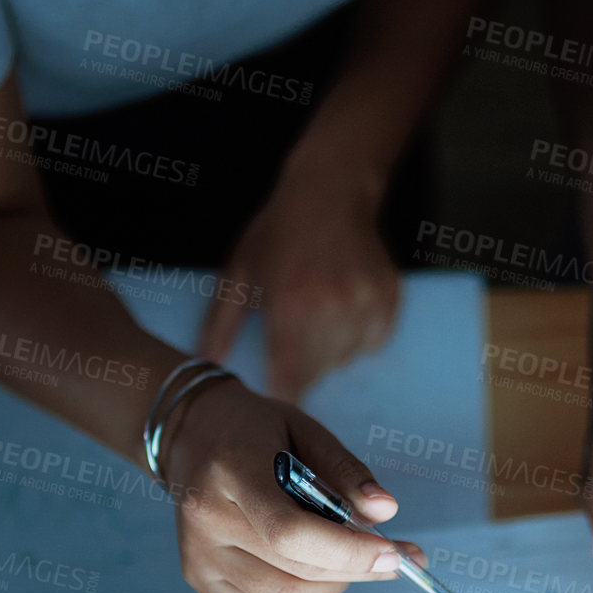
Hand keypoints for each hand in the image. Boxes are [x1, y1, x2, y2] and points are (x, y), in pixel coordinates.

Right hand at [161, 377, 422, 592]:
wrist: (195, 437)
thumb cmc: (258, 433)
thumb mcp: (306, 432)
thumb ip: (346, 472)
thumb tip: (386, 513)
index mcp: (231, 470)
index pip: (290, 531)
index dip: (348, 551)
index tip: (395, 556)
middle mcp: (205, 519)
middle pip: (295, 570)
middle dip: (357, 569)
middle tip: (395, 559)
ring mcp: (196, 555)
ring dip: (332, 585)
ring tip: (346, 556)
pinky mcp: (198, 579)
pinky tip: (307, 568)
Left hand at [196, 168, 399, 402]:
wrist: (330, 191)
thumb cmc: (276, 233)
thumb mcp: (238, 272)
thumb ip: (219, 324)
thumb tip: (203, 364)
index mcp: (290, 304)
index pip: (289, 378)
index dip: (283, 396)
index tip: (274, 401)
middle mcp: (332, 308)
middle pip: (317, 372)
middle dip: (300, 365)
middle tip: (291, 331)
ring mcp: (366, 304)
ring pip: (345, 359)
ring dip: (329, 349)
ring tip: (317, 311)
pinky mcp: (389, 300)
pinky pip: (372, 343)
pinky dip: (357, 335)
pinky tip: (342, 305)